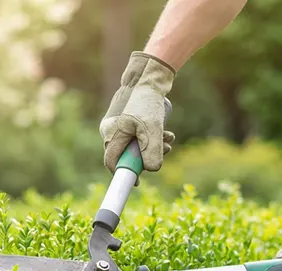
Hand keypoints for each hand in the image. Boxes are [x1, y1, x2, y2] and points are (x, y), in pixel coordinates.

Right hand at [100, 51, 175, 171]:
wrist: (149, 77)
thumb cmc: (148, 101)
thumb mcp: (153, 128)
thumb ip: (153, 151)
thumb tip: (152, 169)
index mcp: (111, 133)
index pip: (112, 161)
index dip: (125, 173)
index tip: (138, 182)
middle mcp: (111, 130)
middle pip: (127, 154)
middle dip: (147, 156)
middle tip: (165, 151)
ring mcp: (118, 126)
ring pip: (135, 145)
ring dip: (154, 145)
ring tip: (170, 138)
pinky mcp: (127, 121)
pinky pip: (138, 136)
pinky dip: (152, 137)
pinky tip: (167, 132)